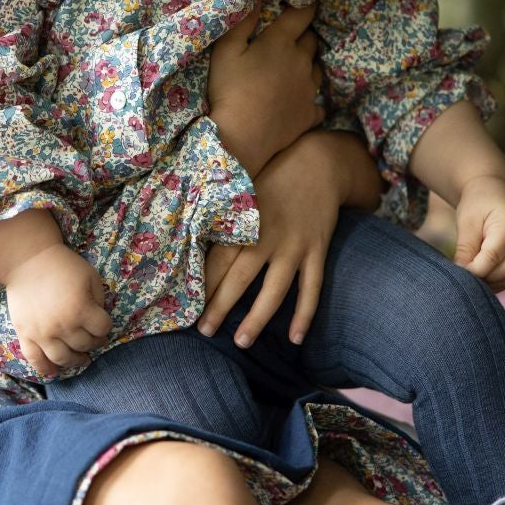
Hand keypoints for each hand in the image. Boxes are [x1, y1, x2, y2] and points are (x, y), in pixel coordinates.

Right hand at [5, 242, 111, 377]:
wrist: (27, 260)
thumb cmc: (63, 266)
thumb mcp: (91, 277)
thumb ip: (99, 300)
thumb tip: (97, 319)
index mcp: (81, 309)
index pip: (102, 329)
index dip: (105, 327)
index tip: (102, 325)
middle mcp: (62, 325)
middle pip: (84, 345)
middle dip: (93, 343)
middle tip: (93, 340)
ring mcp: (42, 333)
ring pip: (62, 358)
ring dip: (75, 361)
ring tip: (80, 359)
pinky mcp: (25, 334)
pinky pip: (34, 359)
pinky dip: (44, 368)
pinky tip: (53, 372)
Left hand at [198, 129, 349, 347]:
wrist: (319, 162)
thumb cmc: (272, 177)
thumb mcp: (242, 190)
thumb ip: (221, 217)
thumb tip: (188, 239)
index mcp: (244, 223)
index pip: (216, 262)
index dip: (201, 287)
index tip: (185, 308)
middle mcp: (267, 237)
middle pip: (239, 280)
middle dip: (220, 308)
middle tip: (204, 332)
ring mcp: (295, 247)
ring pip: (274, 291)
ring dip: (258, 319)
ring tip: (242, 342)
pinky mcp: (317, 252)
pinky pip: (312, 289)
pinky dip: (305, 315)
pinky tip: (295, 339)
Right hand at [206, 0, 323, 177]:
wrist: (240, 140)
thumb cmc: (228, 91)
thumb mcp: (225, 51)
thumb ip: (242, 20)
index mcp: (282, 43)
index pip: (302, 14)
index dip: (305, 5)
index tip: (305, 1)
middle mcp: (302, 62)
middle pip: (312, 41)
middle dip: (303, 36)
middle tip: (289, 39)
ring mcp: (309, 90)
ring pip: (317, 69)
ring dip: (308, 66)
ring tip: (292, 70)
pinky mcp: (310, 114)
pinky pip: (317, 102)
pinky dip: (309, 99)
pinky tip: (298, 102)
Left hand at [452, 175, 504, 290]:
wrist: (494, 190)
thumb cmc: (478, 203)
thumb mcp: (467, 222)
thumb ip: (465, 248)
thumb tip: (461, 275)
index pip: (492, 259)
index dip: (473, 271)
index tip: (457, 274)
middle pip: (504, 272)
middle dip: (482, 279)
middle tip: (462, 279)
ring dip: (489, 283)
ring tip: (470, 278)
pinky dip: (497, 281)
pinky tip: (481, 278)